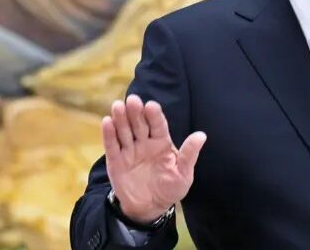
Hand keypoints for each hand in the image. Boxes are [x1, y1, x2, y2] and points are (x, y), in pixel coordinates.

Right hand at [102, 94, 206, 222]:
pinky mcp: (116, 161)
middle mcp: (145, 142)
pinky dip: (108, 134)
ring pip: (124, 131)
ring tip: (117, 106)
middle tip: (133, 100)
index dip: (154, 115)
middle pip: (139, 124)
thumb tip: (202, 136)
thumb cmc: (170, 188)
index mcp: (162, 142)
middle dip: (136, 112)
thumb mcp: (183, 174)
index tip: (151, 106)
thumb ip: (189, 155)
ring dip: (120, 119)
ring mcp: (130, 150)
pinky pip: (112, 146)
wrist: (150, 208)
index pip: (158, 125)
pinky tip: (107, 121)